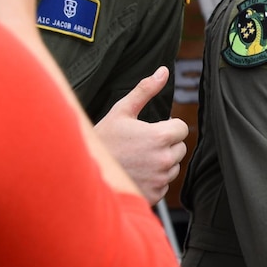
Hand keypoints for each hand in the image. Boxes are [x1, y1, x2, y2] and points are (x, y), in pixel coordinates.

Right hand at [93, 67, 189, 202]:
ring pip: (174, 166)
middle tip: (142, 143)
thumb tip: (163, 71)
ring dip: (162, 161)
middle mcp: (164, 160)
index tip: (152, 128)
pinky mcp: (155, 195)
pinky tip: (136, 172)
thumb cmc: (103, 139)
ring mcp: (160, 180)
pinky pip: (164, 184)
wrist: (84, 171)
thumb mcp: (121, 111)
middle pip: (180, 147)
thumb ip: (145, 90)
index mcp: (160, 137)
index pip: (182, 128)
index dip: (168, 126)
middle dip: (166, 143)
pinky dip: (155, 179)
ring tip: (137, 158)